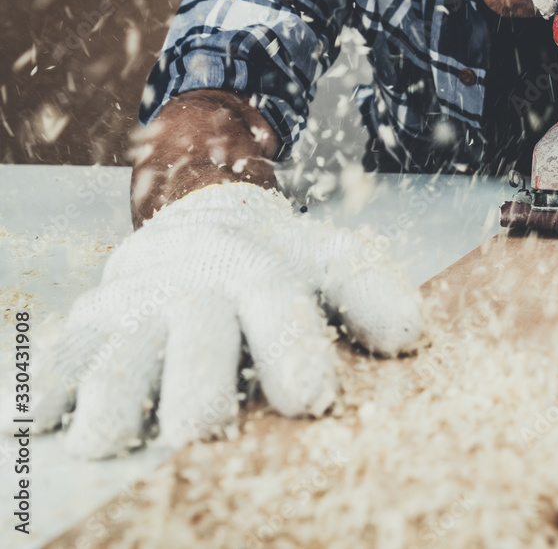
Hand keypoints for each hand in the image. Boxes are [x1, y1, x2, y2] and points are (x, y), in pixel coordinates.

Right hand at [28, 183, 423, 458]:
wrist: (205, 221)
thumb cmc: (280, 263)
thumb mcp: (331, 264)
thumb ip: (371, 295)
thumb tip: (413, 337)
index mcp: (261, 274)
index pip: (278, 310)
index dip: (294, 350)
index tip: (312, 400)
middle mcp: (195, 287)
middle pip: (194, 338)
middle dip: (197, 382)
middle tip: (200, 429)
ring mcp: (139, 303)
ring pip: (122, 350)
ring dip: (110, 392)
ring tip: (101, 442)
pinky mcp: (95, 320)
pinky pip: (62, 352)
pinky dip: (43, 385)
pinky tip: (28, 423)